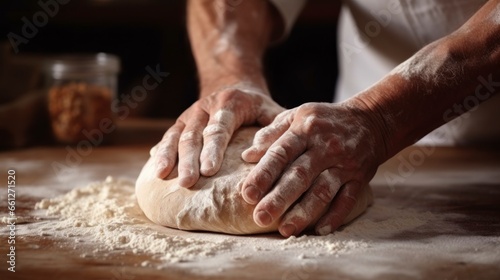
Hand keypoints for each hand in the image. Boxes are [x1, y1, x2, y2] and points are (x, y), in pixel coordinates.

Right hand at [151, 83, 283, 187]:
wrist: (234, 85)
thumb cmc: (258, 107)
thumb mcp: (272, 112)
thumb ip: (273, 130)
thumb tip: (255, 155)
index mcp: (229, 103)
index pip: (219, 128)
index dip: (213, 149)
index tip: (209, 171)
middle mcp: (205, 106)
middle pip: (194, 134)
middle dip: (189, 160)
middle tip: (187, 183)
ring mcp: (190, 114)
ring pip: (176, 135)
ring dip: (169, 156)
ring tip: (162, 176)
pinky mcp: (181, 123)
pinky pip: (168, 137)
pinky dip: (161, 152)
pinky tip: (156, 169)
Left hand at [240, 101, 386, 235]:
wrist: (371, 121)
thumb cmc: (324, 120)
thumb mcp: (297, 116)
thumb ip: (271, 134)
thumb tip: (247, 155)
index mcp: (305, 129)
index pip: (280, 153)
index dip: (263, 174)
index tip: (246, 194)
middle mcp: (325, 147)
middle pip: (300, 175)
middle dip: (279, 198)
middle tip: (260, 218)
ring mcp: (344, 163)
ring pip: (323, 191)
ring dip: (304, 212)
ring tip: (285, 230)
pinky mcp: (360, 177)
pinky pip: (348, 199)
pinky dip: (335, 216)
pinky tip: (319, 230)